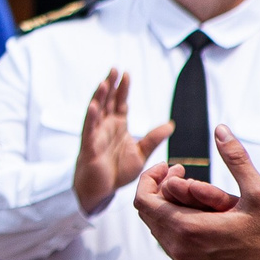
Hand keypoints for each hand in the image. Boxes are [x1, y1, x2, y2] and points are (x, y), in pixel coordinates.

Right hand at [75, 70, 174, 215]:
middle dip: (110, 85)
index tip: (127, 73)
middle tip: (114, 69)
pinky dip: (91, 117)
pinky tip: (94, 106)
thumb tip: (170, 125)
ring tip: (104, 82)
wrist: (100, 191)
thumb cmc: (116, 171)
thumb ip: (153, 139)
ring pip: (96, 111)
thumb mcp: (140, 153)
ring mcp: (96, 135)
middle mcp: (105, 127)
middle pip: (107, 101)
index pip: (120, 103)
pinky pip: (89, 130)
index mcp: (117, 126)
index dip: (123, 88)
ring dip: (99, 96)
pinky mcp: (90, 147)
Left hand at [131, 127, 259, 259]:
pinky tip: (200, 216)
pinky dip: (178, 227)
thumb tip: (220, 129)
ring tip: (192, 193)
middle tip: (181, 173)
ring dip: (168, 208)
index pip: (142, 200)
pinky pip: (173, 247)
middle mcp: (179, 249)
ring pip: (160, 231)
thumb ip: (236, 159)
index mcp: (187, 228)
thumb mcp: (259, 193)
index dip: (150, 178)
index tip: (171, 166)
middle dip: (159, 189)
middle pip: (148, 214)